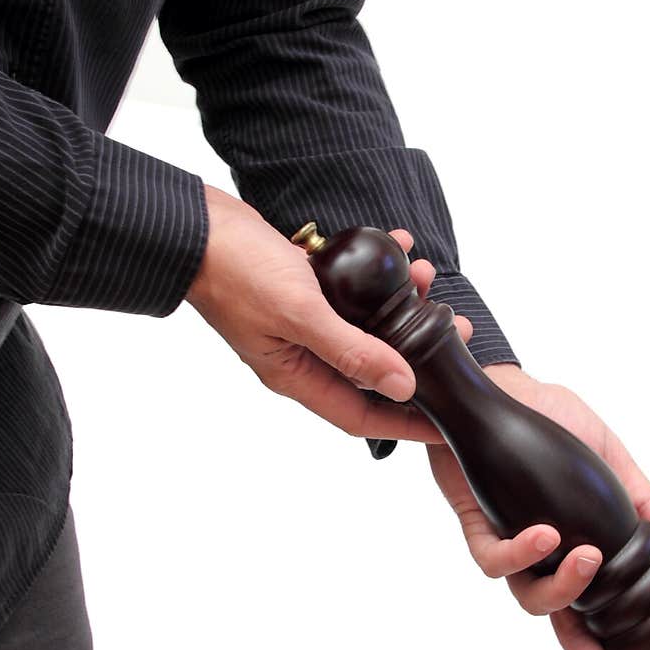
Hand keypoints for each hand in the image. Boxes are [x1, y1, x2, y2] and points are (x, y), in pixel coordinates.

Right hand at [187, 186, 440, 441]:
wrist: (194, 226)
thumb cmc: (235, 272)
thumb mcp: (298, 314)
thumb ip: (351, 351)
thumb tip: (402, 386)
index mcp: (297, 376)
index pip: (363, 417)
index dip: (407, 424)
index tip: (446, 423)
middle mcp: (302, 356)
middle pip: (370, 371)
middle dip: (415, 355)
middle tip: (454, 334)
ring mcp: (302, 324)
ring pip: (366, 327)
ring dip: (400, 305)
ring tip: (427, 279)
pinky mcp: (304, 291)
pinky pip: (351, 291)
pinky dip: (377, 273)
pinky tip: (398, 247)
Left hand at [411, 265, 649, 649]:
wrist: (501, 385)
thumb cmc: (551, 421)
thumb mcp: (610, 459)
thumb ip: (645, 503)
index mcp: (578, 552)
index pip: (599, 618)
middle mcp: (543, 560)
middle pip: (566, 628)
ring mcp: (510, 545)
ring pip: (530, 598)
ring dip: (564, 589)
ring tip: (588, 559)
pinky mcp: (477, 524)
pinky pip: (492, 557)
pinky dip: (520, 552)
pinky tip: (546, 535)